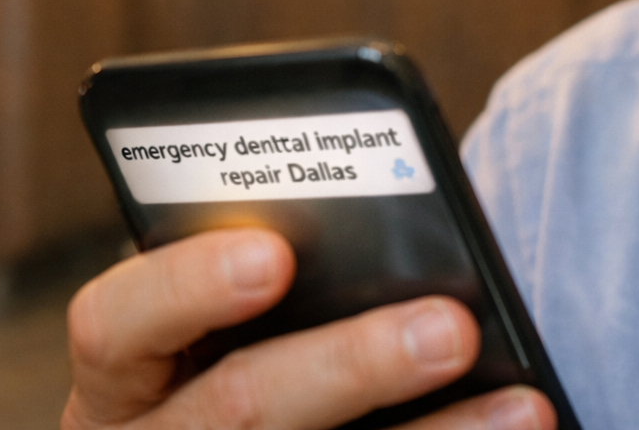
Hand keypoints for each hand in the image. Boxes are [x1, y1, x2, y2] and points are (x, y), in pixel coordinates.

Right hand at [62, 227, 553, 429]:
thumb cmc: (245, 357)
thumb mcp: (228, 327)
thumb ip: (274, 275)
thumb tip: (399, 228)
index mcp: (123, 380)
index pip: (114, 326)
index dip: (185, 287)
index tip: (273, 255)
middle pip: (237, 409)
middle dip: (352, 365)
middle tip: (452, 326)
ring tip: (524, 407)